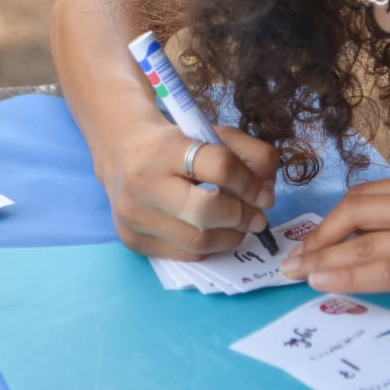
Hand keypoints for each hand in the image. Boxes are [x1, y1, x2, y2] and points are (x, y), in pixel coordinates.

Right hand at [99, 121, 278, 259]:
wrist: (122, 152)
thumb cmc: (175, 143)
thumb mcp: (212, 134)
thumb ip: (250, 153)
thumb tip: (268, 192)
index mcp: (164, 148)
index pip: (218, 167)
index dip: (250, 184)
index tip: (264, 194)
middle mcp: (143, 183)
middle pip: (206, 212)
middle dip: (241, 217)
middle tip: (257, 217)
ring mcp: (134, 216)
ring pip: (197, 241)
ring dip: (230, 237)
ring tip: (241, 226)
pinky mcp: (132, 240)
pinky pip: (184, 254)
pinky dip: (210, 247)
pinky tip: (217, 233)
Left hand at [280, 171, 389, 316]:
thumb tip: (365, 242)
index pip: (362, 197)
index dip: (327, 223)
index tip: (306, 246)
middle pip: (353, 211)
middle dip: (317, 239)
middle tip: (293, 264)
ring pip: (362, 240)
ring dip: (322, 259)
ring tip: (299, 277)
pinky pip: (383, 267)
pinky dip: (348, 275)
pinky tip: (326, 283)